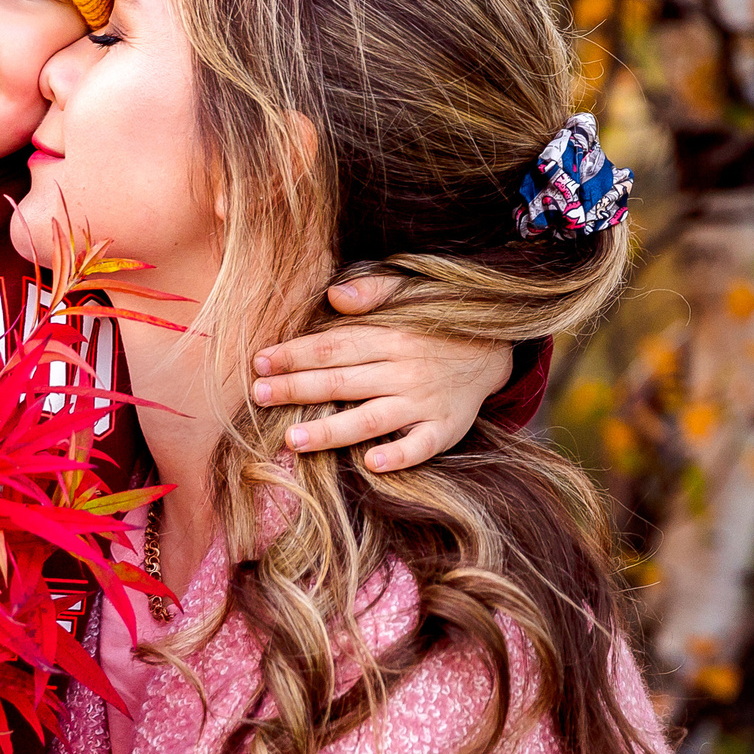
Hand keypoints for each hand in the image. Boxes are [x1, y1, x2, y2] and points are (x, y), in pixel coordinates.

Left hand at [251, 275, 512, 472]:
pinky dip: (399, 454)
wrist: (495, 347)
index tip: (260, 361)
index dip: (295, 354)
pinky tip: (371, 463)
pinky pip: (422, 445)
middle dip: (297, 389)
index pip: (334, 346)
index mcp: (391, 335)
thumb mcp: (411, 290)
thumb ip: (372, 290)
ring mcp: (425, 401)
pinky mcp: (446, 428)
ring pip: (372, 418)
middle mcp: (404, 369)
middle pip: (342, 381)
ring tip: (293, 439)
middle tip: (258, 395)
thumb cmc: (438, 320)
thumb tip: (334, 296)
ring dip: (332, 430)